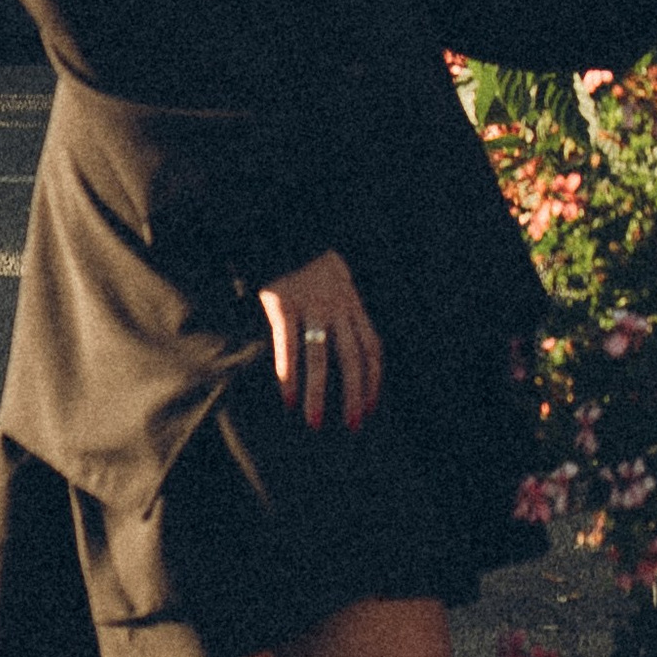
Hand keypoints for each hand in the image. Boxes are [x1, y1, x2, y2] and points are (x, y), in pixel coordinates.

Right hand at [260, 249, 384, 431]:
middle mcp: (337, 308)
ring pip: (320, 357)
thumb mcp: (339, 286)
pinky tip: (288, 398)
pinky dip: (288, 374)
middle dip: (354, 394)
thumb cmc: (310, 267)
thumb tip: (354, 355)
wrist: (284, 231)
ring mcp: (310, 306)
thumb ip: (346, 316)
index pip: (372, 348)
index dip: (373, 380)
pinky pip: (288, 345)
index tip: (370, 408)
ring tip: (314, 422)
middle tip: (352, 425)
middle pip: (352, 358)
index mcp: (353, 305)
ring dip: (318, 393)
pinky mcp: (283, 305)